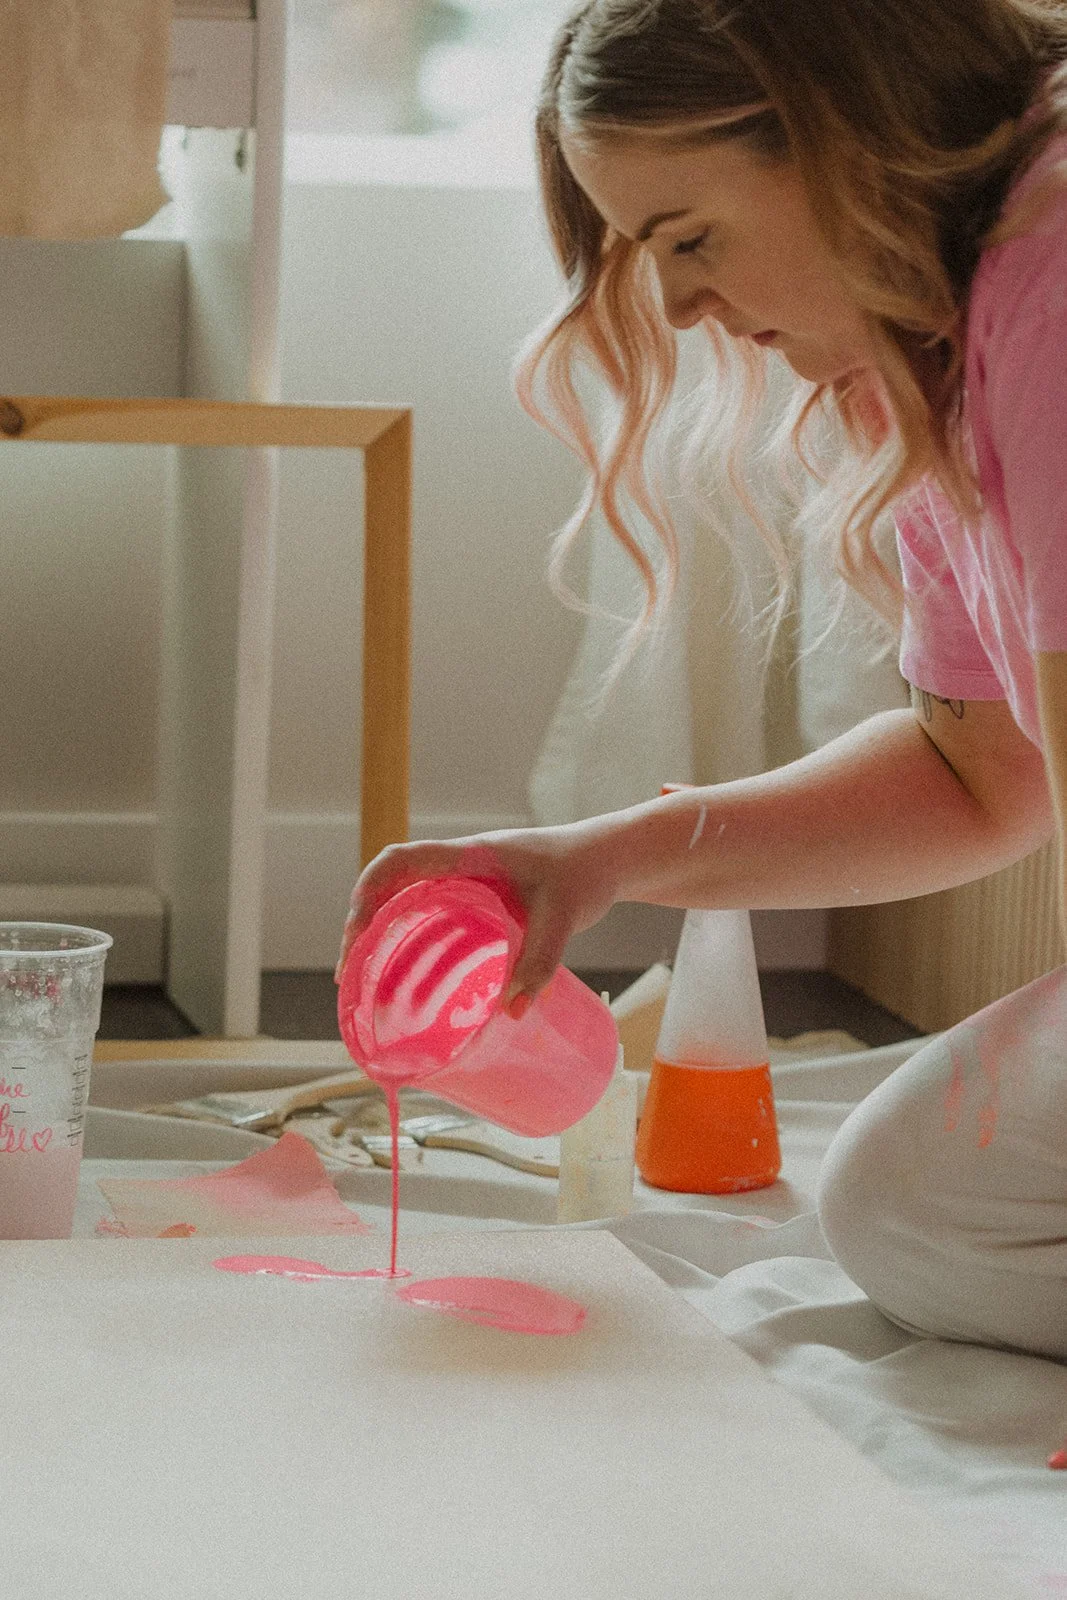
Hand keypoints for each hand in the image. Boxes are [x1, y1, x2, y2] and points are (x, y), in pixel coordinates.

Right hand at [334, 823, 619, 1013]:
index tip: (358, 934)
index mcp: (470, 856)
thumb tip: (511, 1014)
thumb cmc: (584, 875)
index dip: (369, 891)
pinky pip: (430, 911)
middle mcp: (459, 864)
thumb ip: (540, 962)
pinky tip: (408, 973)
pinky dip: (409, 937)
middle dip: (362, 924)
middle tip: (351, 975)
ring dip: (381, 932)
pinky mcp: (478, 897)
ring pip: (406, 899)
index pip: (400, 860)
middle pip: (391, 884)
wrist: (608, 858)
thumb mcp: (563, 917)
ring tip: (367, 980)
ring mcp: (466, 880)